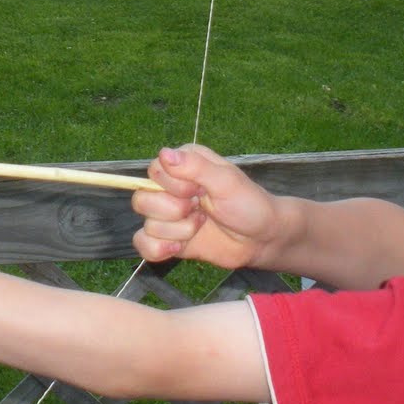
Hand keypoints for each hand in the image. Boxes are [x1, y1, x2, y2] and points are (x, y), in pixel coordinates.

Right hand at [131, 144, 283, 268]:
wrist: (261, 240)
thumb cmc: (249, 205)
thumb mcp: (226, 182)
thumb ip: (195, 167)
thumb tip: (164, 153)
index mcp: (183, 165)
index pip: (154, 171)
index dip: (173, 186)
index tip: (199, 191)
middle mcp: (170, 188)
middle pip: (143, 200)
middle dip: (174, 212)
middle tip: (201, 210)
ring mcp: (168, 215)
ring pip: (147, 225)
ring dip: (178, 231)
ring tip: (201, 226)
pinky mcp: (168, 239)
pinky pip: (142, 244)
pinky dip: (158, 250)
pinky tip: (179, 247)